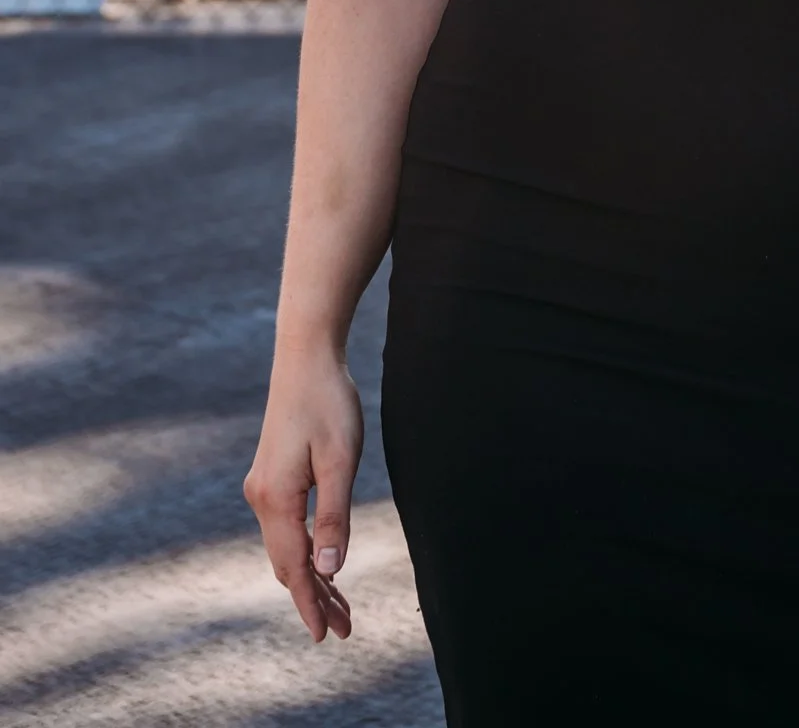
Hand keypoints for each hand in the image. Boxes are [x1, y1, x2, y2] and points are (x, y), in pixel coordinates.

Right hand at [244, 346, 362, 642]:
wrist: (305, 356)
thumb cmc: (328, 403)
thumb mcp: (340, 461)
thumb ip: (334, 518)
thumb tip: (328, 572)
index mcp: (275, 499)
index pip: (293, 568)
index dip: (310, 604)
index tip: (325, 636)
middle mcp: (261, 498)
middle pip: (286, 564)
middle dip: (313, 598)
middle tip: (342, 629)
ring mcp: (262, 487)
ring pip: (285, 547)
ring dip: (310, 577)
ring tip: (339, 606)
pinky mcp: (271, 476)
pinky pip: (285, 528)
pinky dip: (304, 551)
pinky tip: (323, 562)